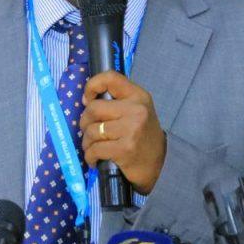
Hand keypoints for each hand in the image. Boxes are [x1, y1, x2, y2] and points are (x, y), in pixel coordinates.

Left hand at [79, 71, 165, 193]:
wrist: (158, 165)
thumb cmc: (142, 137)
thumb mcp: (135, 111)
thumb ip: (116, 101)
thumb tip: (86, 101)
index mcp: (138, 96)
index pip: (110, 78)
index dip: (92, 85)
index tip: (87, 100)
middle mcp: (136, 110)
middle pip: (93, 108)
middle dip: (85, 122)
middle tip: (89, 131)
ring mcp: (132, 129)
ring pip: (92, 130)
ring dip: (86, 142)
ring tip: (93, 148)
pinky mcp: (125, 149)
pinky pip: (95, 149)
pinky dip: (90, 156)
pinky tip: (95, 159)